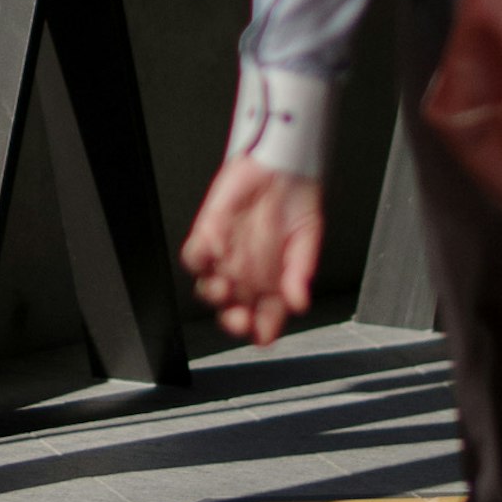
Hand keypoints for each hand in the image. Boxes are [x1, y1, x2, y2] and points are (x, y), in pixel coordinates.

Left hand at [181, 158, 328, 345]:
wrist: (282, 166)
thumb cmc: (296, 204)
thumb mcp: (307, 239)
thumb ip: (301, 271)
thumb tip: (299, 301)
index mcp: (272, 284)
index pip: (264, 319)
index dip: (262, 330)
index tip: (263, 334)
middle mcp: (246, 276)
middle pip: (233, 310)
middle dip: (234, 319)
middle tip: (240, 318)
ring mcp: (225, 258)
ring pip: (209, 287)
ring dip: (214, 292)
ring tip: (225, 286)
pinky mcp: (207, 234)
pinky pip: (195, 254)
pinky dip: (200, 256)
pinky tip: (214, 251)